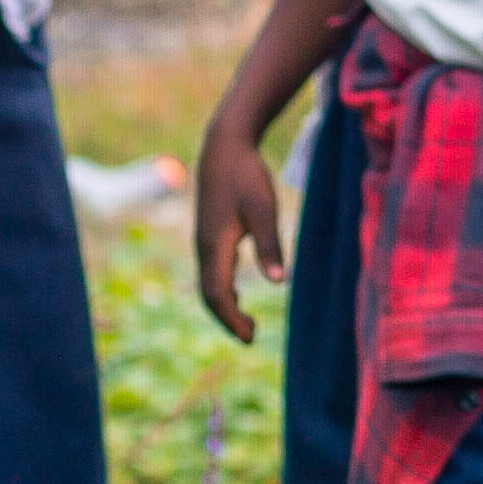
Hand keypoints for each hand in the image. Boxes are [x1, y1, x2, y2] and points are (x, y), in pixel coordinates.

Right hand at [192, 108, 287, 344]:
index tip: (251, 337)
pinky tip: (236, 291)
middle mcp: (204, 247)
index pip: (217, 295)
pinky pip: (211, 270)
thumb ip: (269, 245)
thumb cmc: (246, 176)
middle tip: (252, 336)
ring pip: (208, 283)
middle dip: (228, 319)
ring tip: (246, 322)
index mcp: (214, 245)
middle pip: (209, 294)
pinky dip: (222, 287)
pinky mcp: (209, 233)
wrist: (224, 146)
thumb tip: (279, 281)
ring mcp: (204, 240)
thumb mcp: (264, 209)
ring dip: (225, 305)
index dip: (231, 319)